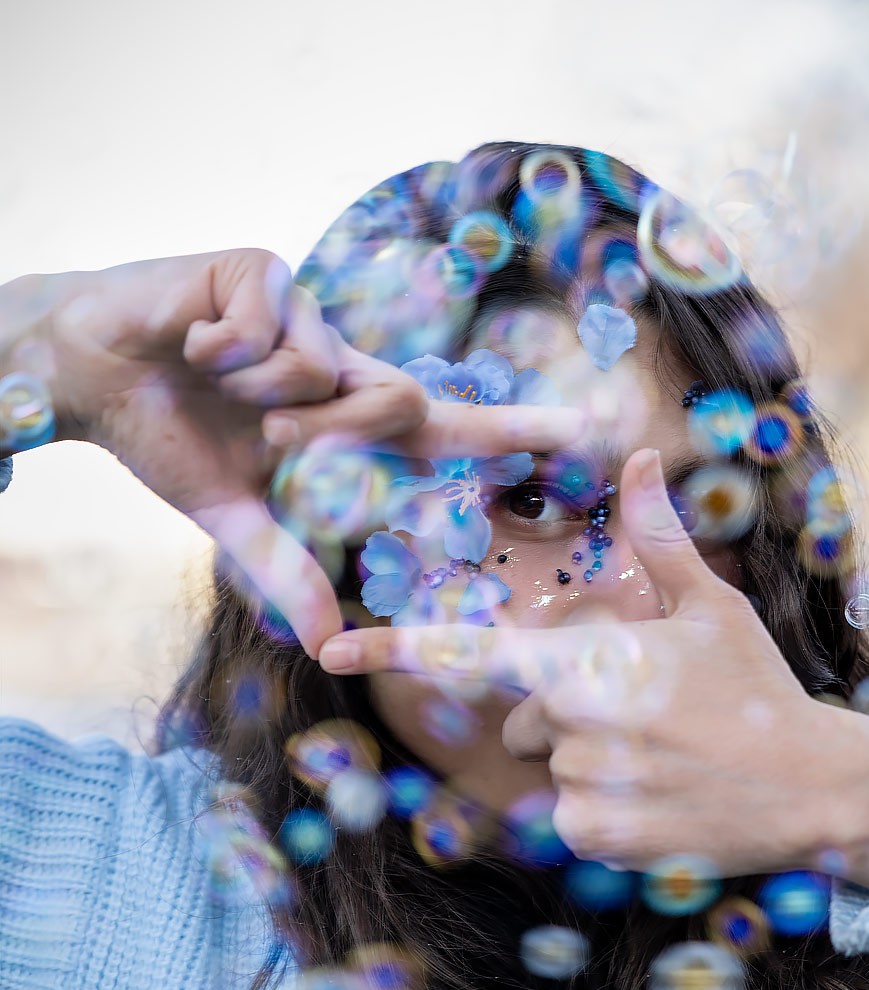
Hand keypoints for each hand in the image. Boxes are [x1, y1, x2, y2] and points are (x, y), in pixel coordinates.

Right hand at [39, 250, 582, 657]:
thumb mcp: (232, 514)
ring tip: (215, 380)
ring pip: (330, 369)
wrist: (88, 372)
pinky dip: (223, 350)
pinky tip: (194, 342)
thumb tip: (327, 644)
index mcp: (343, 419)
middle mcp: (342, 365)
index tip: (587, 432)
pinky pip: (270, 327)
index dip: (514, 432)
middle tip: (265, 439)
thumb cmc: (170, 434)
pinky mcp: (264, 272)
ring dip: (266, 398)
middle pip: (402, 404)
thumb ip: (284, 570)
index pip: (445, 430)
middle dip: (333, 437)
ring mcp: (309, 316)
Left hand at [315, 446, 868, 883]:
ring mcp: (583, 788)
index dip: (395, 649)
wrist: (816, 786)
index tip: (329, 650)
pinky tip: (663, 799)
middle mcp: (574, 725)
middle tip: (648, 717)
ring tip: (664, 759)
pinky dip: (607, 811)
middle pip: (525, 719)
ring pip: (552, 770)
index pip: (472, 652)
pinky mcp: (598, 841)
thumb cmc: (758, 689)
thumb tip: (638, 457)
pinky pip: (572, 819)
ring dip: (592, 764)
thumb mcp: (711, 608)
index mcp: (589, 661)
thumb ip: (658, 538)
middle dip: (567, 715)